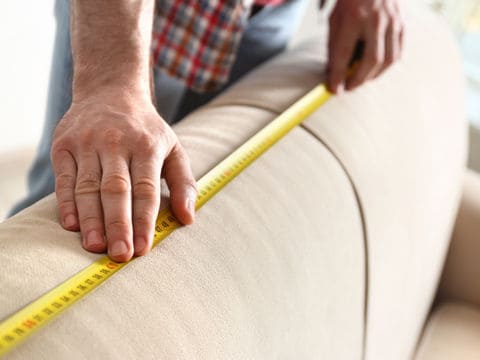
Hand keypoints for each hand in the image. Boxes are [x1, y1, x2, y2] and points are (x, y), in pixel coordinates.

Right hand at [51, 93, 196, 261]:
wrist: (110, 91)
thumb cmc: (146, 129)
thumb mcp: (173, 148)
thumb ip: (183, 182)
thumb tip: (188, 218)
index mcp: (146, 145)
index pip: (146, 189)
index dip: (144, 220)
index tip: (143, 248)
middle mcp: (115, 142)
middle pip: (116, 190)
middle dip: (118, 225)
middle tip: (119, 255)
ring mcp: (87, 143)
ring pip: (88, 187)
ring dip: (90, 219)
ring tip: (95, 246)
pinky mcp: (64, 145)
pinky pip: (64, 179)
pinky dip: (67, 203)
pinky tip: (72, 226)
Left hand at [326, 0, 403, 92]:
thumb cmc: (350, 1)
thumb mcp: (335, 19)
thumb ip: (334, 46)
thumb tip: (333, 73)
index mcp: (353, 16)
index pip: (344, 53)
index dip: (339, 74)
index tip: (335, 90)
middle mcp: (376, 19)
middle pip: (372, 59)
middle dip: (359, 79)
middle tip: (348, 88)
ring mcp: (393, 21)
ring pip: (388, 59)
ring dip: (373, 75)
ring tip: (360, 79)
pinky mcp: (402, 23)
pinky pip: (397, 53)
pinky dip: (385, 66)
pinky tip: (374, 70)